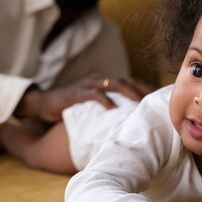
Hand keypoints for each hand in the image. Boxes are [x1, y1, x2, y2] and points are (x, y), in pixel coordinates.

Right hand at [15, 75, 154, 122]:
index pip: (129, 81)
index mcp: (104, 82)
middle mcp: (98, 80)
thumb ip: (109, 107)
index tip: (159, 97)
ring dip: (128, 92)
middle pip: (125, 80)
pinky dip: (104, 100)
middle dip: (141, 89)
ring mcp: (87, 85)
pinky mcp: (77, 93)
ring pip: (112, 84)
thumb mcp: (93, 105)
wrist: (43, 103)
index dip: (144, 88)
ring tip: (139, 102)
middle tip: (155, 100)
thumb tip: (128, 121)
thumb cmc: (71, 107)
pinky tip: (113, 108)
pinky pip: (93, 94)